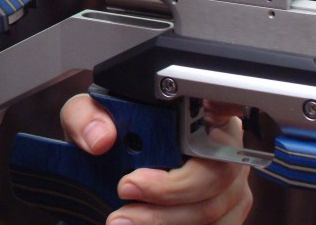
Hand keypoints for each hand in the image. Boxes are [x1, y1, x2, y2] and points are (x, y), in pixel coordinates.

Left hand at [60, 95, 252, 224]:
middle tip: (125, 189)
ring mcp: (228, 187)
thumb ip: (86, 117)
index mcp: (195, 111)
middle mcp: (221, 147)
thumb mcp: (86, 117)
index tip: (209, 113)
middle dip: (169, 189)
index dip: (227, 108)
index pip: (226, 103)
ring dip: (164, 219)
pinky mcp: (223, 217)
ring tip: (121, 219)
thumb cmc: (104, 137)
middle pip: (216, 171)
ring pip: (212, 209)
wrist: (99, 172)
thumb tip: (101, 138)